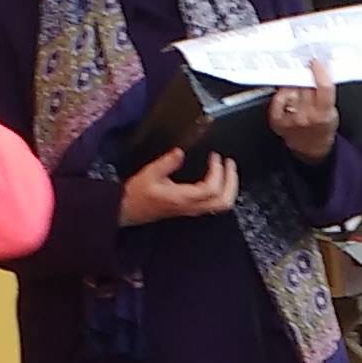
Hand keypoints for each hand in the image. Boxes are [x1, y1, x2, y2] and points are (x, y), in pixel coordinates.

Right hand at [119, 151, 239, 221]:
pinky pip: (215, 204)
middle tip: (229, 163)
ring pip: (222, 205)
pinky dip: (223, 191)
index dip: (217, 172)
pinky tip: (219, 179)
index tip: (215, 156)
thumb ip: (166, 163)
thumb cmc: (138, 194)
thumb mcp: (149, 174)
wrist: (130, 209)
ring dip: (229, 187)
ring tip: (228, 170)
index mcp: (182, 198)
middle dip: (231, 181)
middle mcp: (191, 207)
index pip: (210, 189)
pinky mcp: (192, 209)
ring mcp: (193, 210)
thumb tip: (180, 152)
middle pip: (223, 201)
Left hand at [270, 67, 337, 162]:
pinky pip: (277, 99)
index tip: (315, 62)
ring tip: (298, 92)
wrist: (312, 149)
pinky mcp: (277, 120)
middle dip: (305, 77)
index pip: (323, 87)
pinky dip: (282, 95)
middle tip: (306, 74)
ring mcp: (290, 119)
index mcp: (323, 113)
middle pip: (304, 86)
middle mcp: (306, 116)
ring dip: (293, 87)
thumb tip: (319, 71)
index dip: (319, 71)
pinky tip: (287, 98)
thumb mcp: (332, 111)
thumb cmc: (323, 129)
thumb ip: (326, 92)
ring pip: (290, 90)